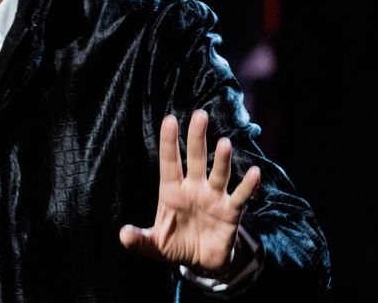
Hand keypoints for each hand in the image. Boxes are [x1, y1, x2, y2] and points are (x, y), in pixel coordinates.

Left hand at [119, 109, 259, 276]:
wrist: (201, 263)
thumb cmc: (175, 246)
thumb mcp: (154, 245)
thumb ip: (140, 240)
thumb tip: (123, 235)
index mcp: (171, 191)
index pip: (169, 162)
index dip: (169, 142)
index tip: (169, 120)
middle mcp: (194, 188)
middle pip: (195, 158)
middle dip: (197, 138)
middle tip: (200, 115)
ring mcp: (213, 198)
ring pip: (219, 173)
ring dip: (222, 159)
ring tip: (224, 143)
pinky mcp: (231, 212)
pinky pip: (241, 196)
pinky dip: (248, 186)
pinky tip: (254, 173)